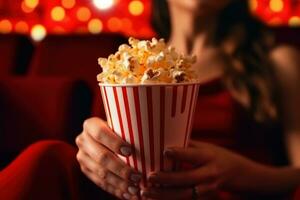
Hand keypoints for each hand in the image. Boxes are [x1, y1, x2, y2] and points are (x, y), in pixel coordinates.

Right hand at [76, 117, 140, 199]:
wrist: (104, 137)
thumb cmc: (121, 129)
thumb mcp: (122, 125)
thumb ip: (130, 130)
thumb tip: (152, 138)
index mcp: (90, 125)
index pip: (100, 133)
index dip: (114, 143)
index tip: (130, 152)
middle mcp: (83, 140)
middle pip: (101, 157)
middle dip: (121, 169)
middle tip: (137, 177)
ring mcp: (82, 156)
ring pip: (101, 173)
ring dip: (120, 183)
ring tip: (135, 189)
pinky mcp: (85, 170)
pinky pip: (100, 183)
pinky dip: (115, 189)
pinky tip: (127, 193)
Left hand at [141, 141, 258, 199]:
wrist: (241, 175)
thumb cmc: (220, 156)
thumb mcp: (207, 146)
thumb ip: (188, 144)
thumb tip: (166, 137)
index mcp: (209, 157)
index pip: (193, 155)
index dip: (179, 153)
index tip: (164, 150)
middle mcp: (209, 174)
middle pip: (186, 178)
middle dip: (166, 179)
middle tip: (150, 176)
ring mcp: (208, 189)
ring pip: (183, 195)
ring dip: (163, 195)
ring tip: (146, 192)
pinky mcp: (205, 198)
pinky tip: (155, 199)